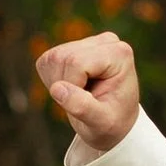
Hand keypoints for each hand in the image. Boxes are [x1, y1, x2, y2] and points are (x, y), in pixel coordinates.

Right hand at [35, 30, 141, 160]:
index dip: (72, 86)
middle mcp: (106, 41)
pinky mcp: (74, 47)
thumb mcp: (101, 122)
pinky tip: (72, 87)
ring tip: (79, 94)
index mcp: (118, 54)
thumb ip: (82, 106)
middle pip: (62, 58)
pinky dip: (52, 80)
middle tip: (82, 100)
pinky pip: (47, 60)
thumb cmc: (111, 123)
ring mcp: (90, 42)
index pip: (76, 62)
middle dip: (63, 84)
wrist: (116, 123)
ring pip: (52, 58)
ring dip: (56, 83)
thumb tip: (56, 89)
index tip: (89, 101)